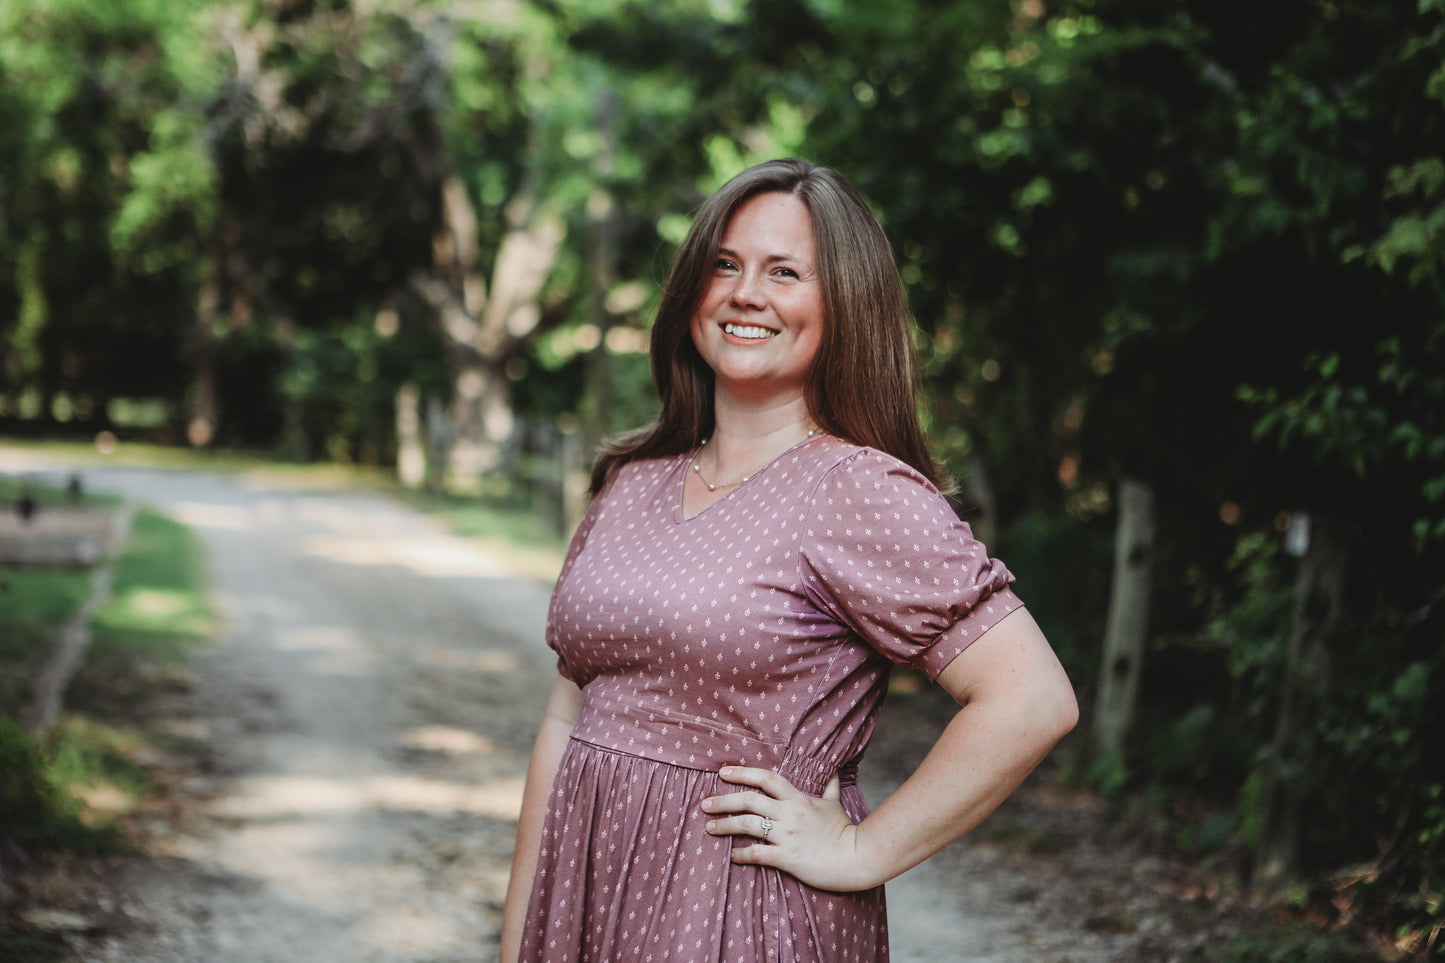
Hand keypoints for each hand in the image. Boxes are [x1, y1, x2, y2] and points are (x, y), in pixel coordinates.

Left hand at [700, 766, 878, 891]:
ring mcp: (787, 835)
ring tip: (709, 828)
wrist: (858, 857)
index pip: (766, 778)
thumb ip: (830, 787)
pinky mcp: (788, 858)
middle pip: (749, 800)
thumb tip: (833, 769)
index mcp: (798, 799)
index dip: (742, 772)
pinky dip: (742, 854)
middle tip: (704, 804)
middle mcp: (789, 814)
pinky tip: (733, 855)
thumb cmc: (845, 831)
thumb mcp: (835, 804)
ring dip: (725, 825)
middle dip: (723, 800)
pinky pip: (758, 854)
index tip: (722, 772)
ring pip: (748, 825)